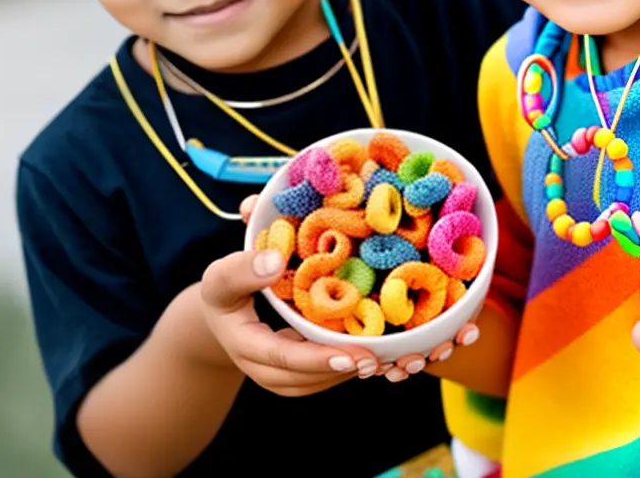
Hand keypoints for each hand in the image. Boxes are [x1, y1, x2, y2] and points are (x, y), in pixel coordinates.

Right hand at [237, 195, 481, 383]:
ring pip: (338, 379)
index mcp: (250, 349)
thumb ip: (241, 267)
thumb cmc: (225, 289)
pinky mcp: (314, 369)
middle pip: (320, 378)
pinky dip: (378, 362)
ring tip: (418, 356)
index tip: (358, 357)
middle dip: (360, 369)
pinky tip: (414, 350)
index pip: (287, 359)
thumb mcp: (222, 275)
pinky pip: (346, 370)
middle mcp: (274, 371)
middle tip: (399, 359)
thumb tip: (271, 259)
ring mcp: (295, 374)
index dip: (323, 360)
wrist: (226, 315)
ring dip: (377, 369)